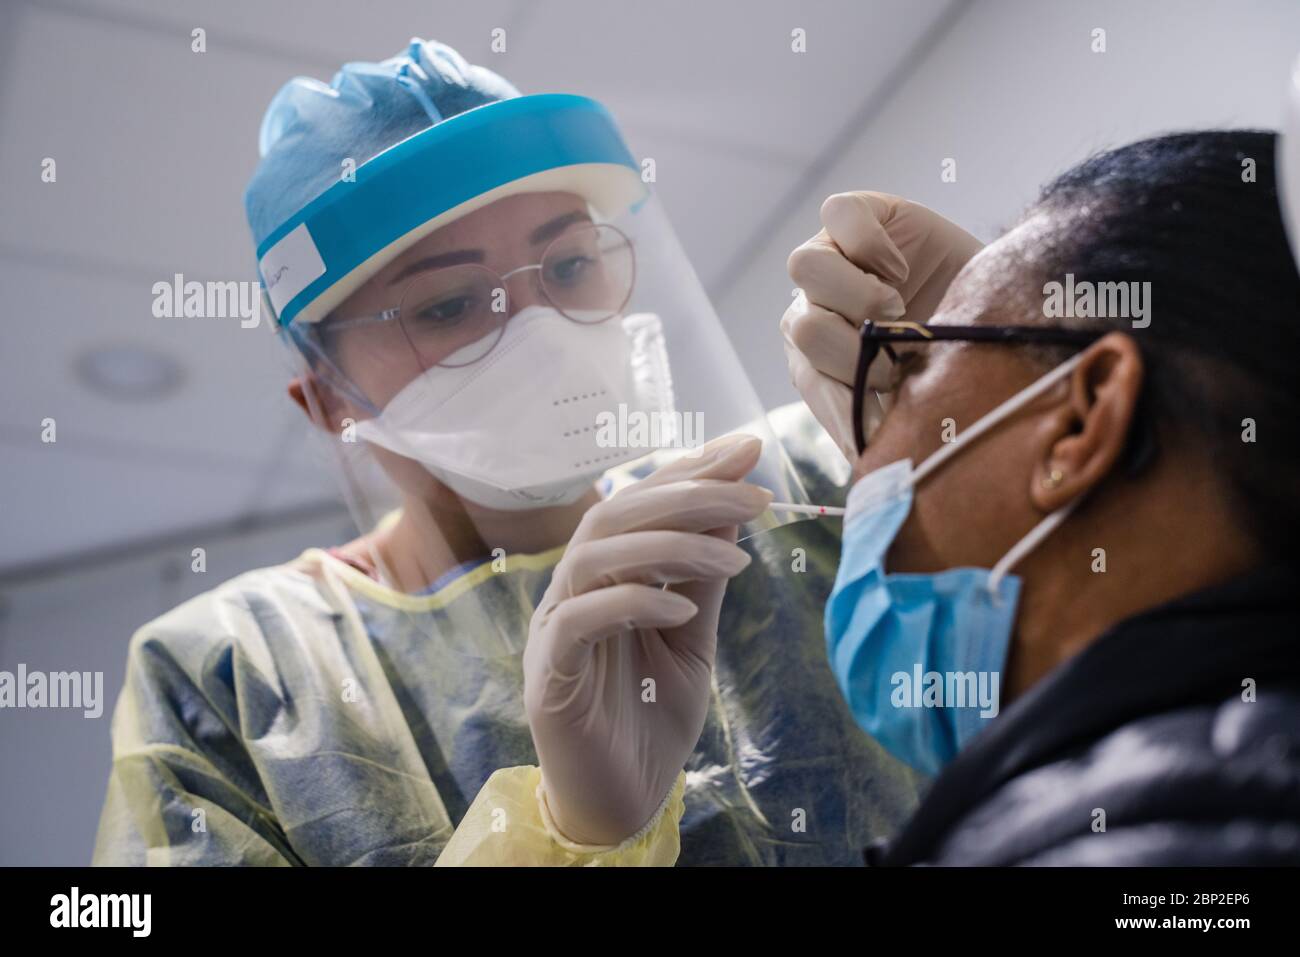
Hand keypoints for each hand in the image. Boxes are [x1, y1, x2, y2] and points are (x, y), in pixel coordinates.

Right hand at [524, 434, 771, 845]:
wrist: (622, 800)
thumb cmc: (650, 716)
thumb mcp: (693, 639)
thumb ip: (703, 579)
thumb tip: (733, 508)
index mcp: (606, 575)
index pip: (641, 503)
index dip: (690, 470)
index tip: (747, 449)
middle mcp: (573, 589)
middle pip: (615, 514)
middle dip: (688, 494)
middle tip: (754, 494)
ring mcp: (555, 628)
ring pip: (595, 554)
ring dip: (669, 544)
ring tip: (733, 558)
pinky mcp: (549, 673)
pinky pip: (581, 619)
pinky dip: (632, 602)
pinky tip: (680, 609)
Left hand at [782, 192, 983, 459]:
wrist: (999, 293)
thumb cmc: (954, 352)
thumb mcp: (920, 393)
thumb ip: (884, 421)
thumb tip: (865, 464)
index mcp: (817, 357)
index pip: (809, 378)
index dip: (850, 395)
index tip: (893, 404)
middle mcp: (813, 306)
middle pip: (801, 326)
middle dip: (856, 348)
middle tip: (900, 352)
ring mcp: (829, 256)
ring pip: (804, 268)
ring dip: (859, 295)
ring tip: (898, 307)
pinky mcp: (856, 213)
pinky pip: (839, 215)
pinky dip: (870, 245)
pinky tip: (900, 266)